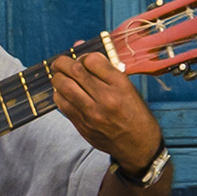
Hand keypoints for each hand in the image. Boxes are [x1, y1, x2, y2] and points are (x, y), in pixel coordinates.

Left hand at [45, 51, 161, 173]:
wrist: (138, 146)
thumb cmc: (135, 114)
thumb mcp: (128, 87)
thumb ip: (105, 69)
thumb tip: (79, 48)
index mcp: (120, 85)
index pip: (92, 60)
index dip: (84, 56)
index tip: (83, 59)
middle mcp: (106, 98)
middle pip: (74, 71)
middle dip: (63, 63)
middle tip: (62, 63)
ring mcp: (92, 113)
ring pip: (63, 86)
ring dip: (58, 78)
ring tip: (61, 76)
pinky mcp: (82, 125)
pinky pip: (62, 104)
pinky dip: (59, 94)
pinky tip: (65, 93)